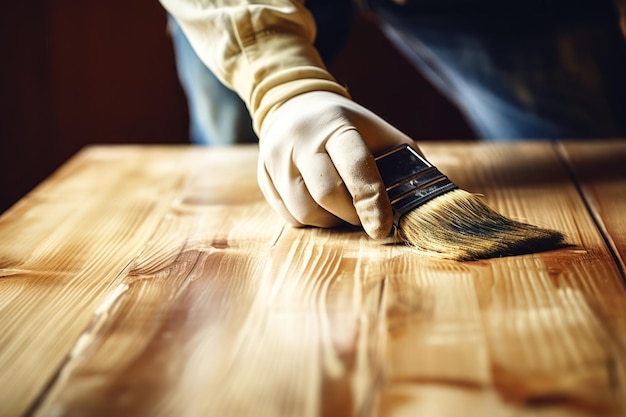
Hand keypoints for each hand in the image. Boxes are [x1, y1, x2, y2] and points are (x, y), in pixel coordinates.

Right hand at [257, 91, 417, 238]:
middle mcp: (300, 140)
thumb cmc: (348, 124)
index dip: (372, 203)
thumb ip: (404, 161)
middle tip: (363, 213)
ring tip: (342, 208)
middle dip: (351, 215)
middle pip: (327, 195)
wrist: (295, 103)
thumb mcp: (379, 131)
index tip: (383, 229)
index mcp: (335, 124)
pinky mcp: (263, 175)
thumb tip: (427, 200)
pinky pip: (289, 216)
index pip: (355, 168)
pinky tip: (320, 205)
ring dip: (331, 221)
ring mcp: (276, 158)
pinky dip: (311, 219)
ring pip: (305, 212)